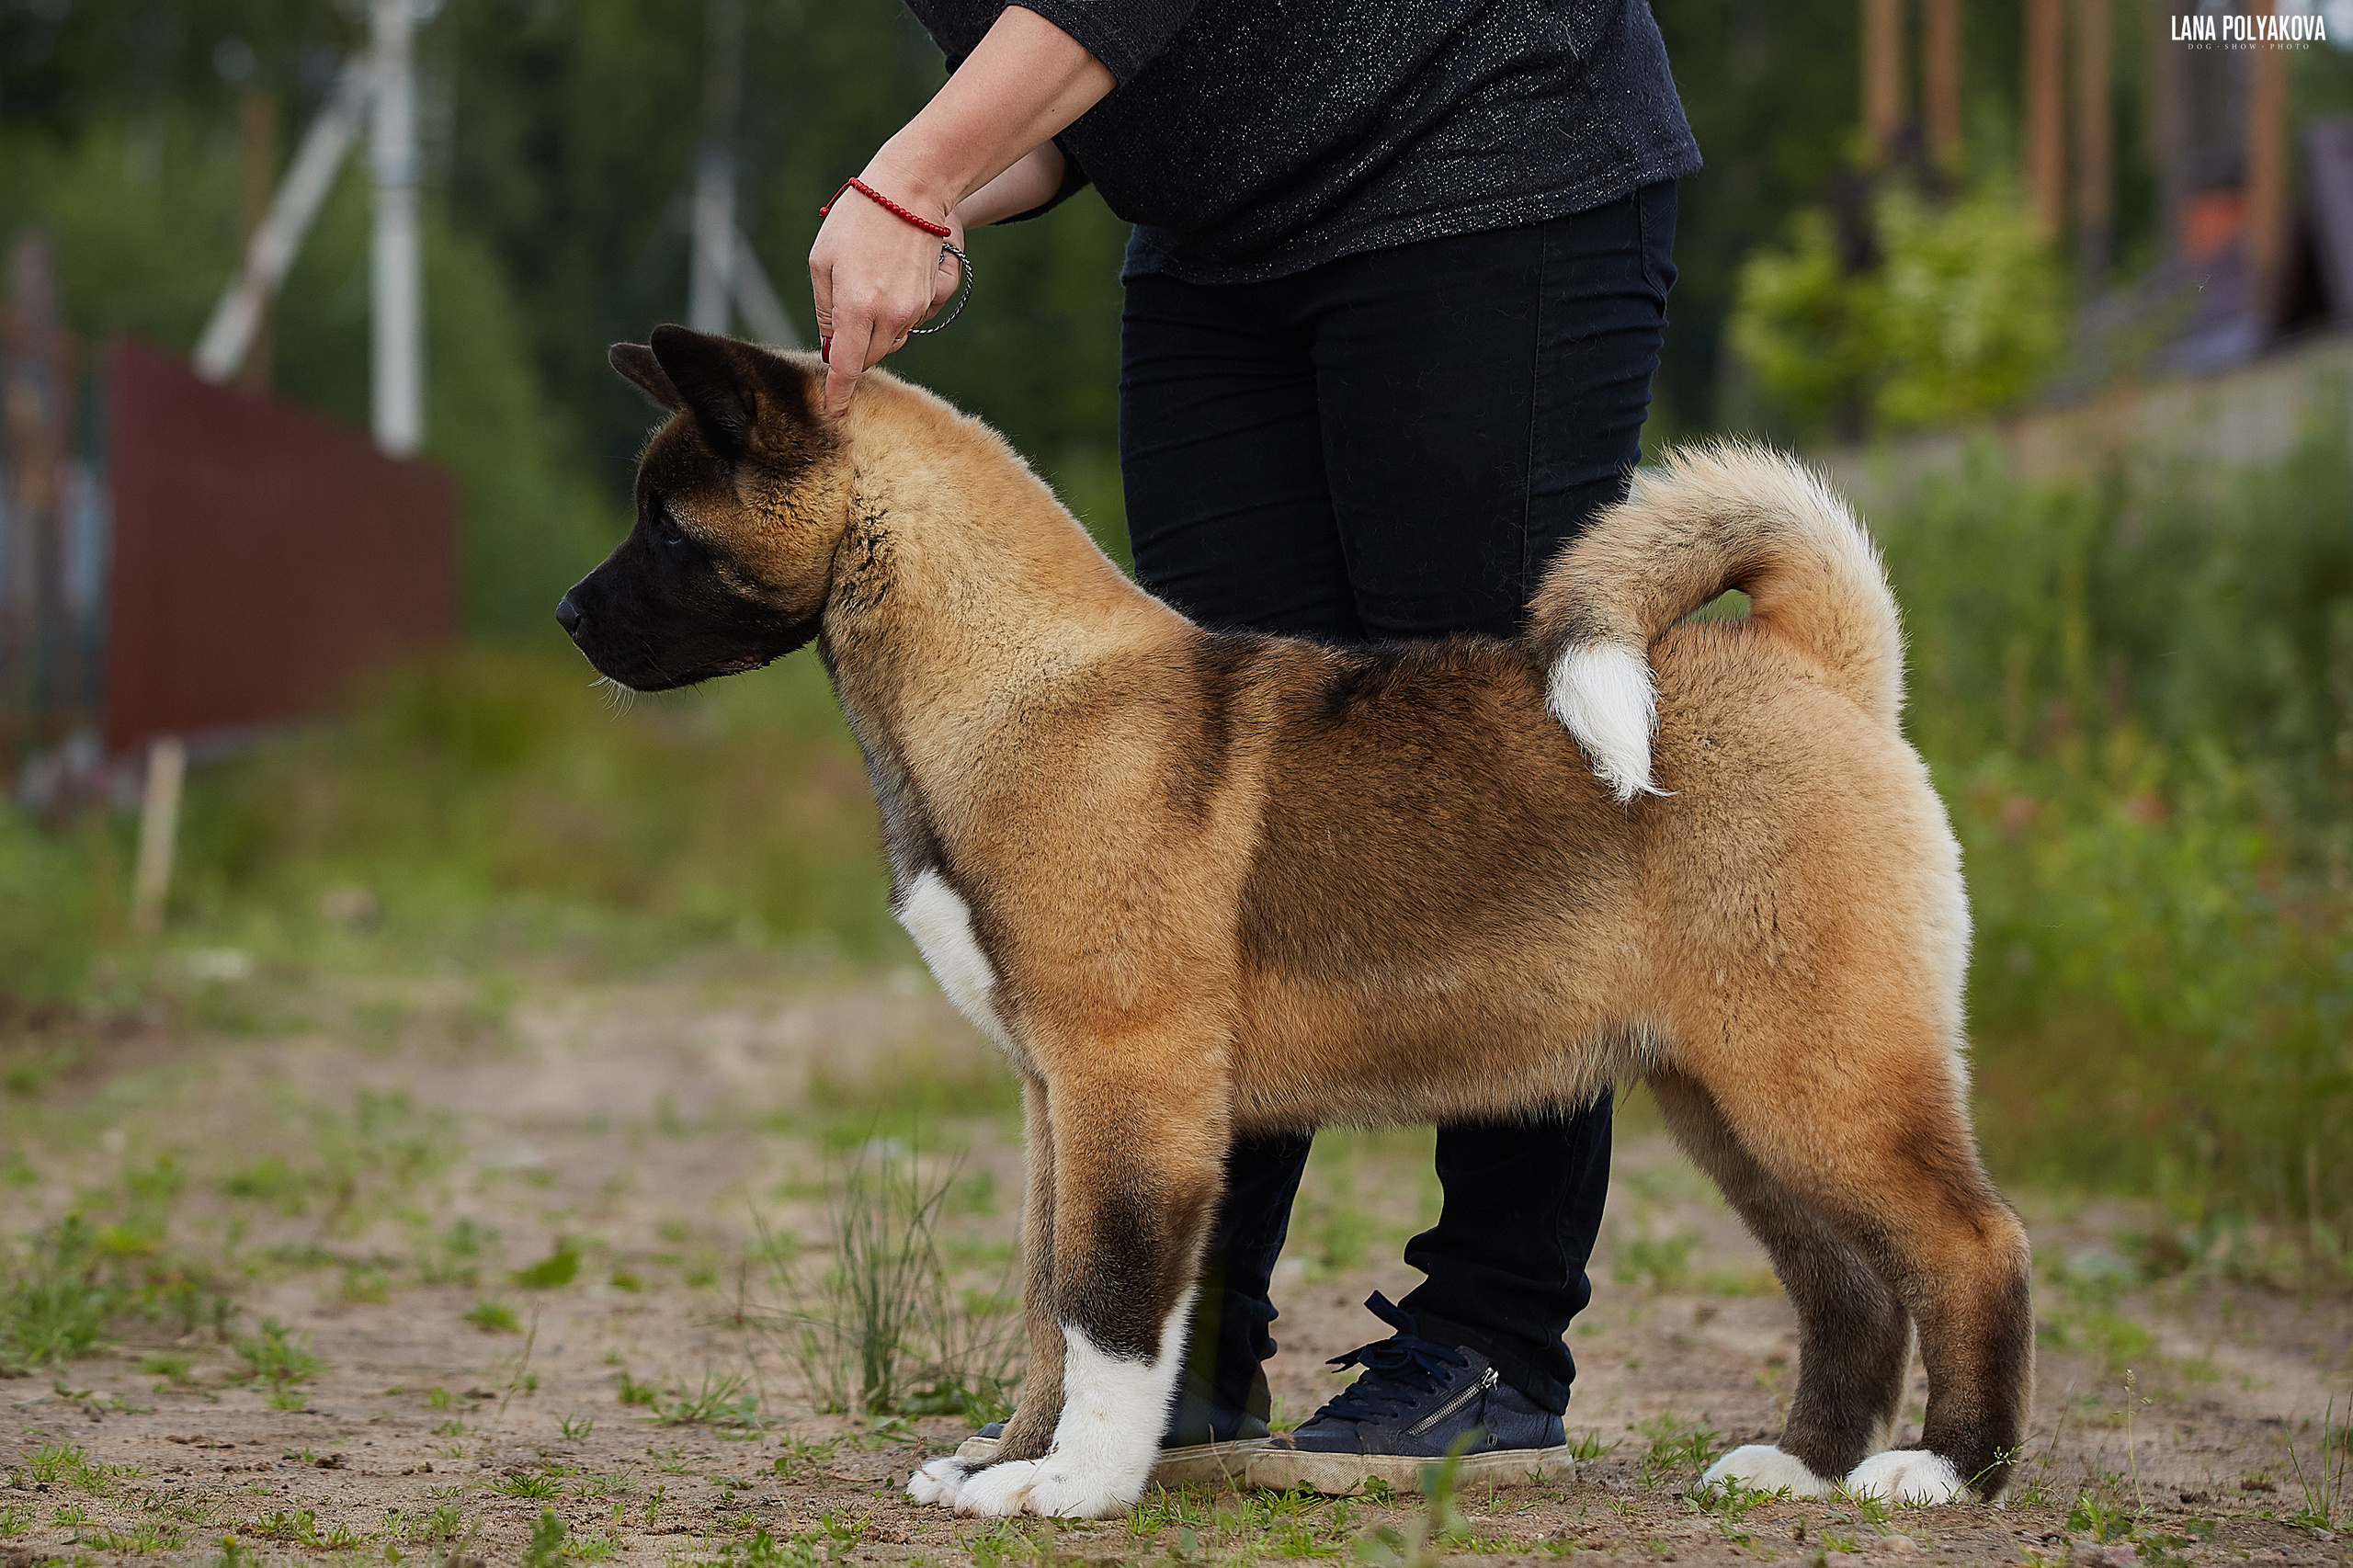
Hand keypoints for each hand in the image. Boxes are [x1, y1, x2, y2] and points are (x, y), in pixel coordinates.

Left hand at [809, 165, 966, 418]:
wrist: (913, 190)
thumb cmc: (859, 219)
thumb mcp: (823, 260)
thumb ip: (825, 308)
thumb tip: (830, 343)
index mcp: (856, 308)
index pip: (845, 366)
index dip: (838, 393)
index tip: (834, 411)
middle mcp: (889, 316)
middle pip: (868, 358)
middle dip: (852, 352)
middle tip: (841, 322)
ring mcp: (915, 309)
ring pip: (890, 342)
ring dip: (873, 332)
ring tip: (865, 289)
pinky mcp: (931, 298)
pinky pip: (908, 322)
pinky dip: (895, 313)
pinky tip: (890, 279)